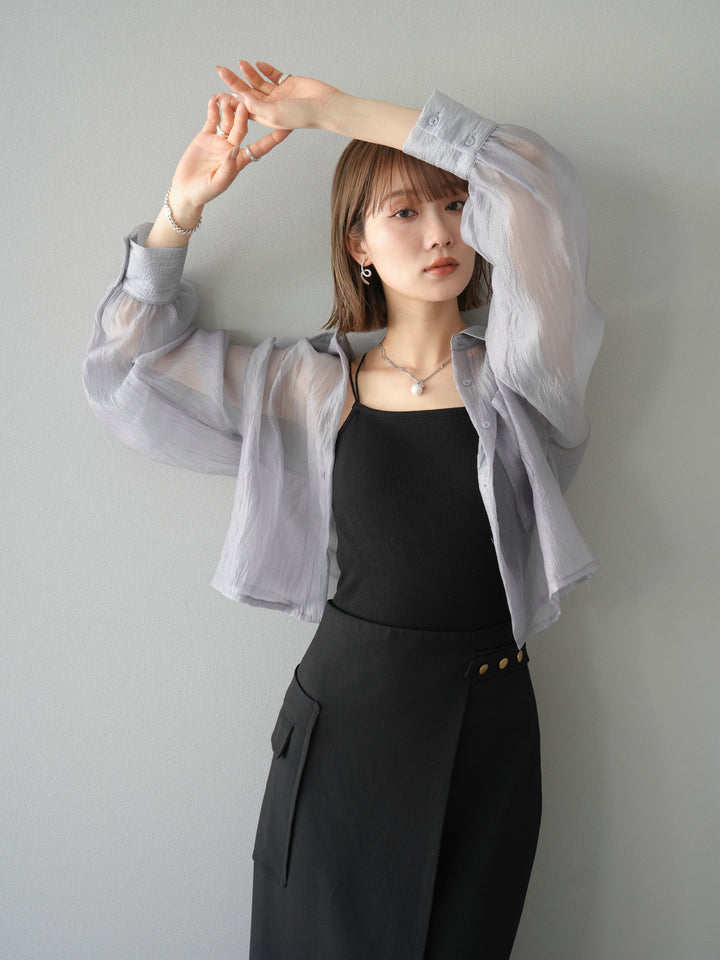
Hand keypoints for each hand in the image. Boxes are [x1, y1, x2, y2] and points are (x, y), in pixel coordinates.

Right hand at [169, 93, 291, 209]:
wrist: (187, 190)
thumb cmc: (204, 192)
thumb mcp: (217, 183)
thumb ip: (227, 168)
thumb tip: (235, 150)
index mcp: (240, 160)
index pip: (260, 147)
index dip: (273, 138)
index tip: (286, 127)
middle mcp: (232, 148)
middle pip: (241, 127)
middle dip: (243, 115)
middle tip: (245, 101)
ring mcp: (219, 141)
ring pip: (227, 120)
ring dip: (228, 108)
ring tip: (226, 97)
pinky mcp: (206, 136)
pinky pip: (212, 120)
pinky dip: (213, 110)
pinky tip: (213, 100)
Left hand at [216, 60, 345, 131]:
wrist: (324, 105)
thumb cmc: (302, 115)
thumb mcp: (274, 113)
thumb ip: (255, 106)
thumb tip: (238, 97)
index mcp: (266, 117)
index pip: (243, 109)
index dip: (230, 101)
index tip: (217, 94)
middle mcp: (271, 106)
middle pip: (247, 93)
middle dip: (234, 82)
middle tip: (221, 70)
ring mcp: (279, 94)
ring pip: (258, 82)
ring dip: (248, 73)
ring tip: (239, 63)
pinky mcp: (288, 83)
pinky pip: (273, 75)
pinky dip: (265, 69)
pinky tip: (257, 64)